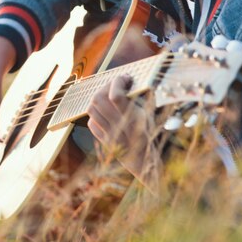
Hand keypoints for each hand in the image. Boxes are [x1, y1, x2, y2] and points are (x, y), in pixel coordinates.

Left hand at [87, 74, 160, 189]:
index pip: (116, 96)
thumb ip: (142, 98)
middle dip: (105, 87)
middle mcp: (119, 127)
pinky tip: (105, 113)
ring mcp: (109, 135)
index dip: (118, 82)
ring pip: (91, 109)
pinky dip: (96, 115)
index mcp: (134, 119)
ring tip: (107, 96)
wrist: (144, 163)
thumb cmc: (150, 135)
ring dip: (98, 98)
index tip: (125, 78)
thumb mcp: (151, 115)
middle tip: (114, 85)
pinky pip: (91, 123)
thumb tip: (132, 80)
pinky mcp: (103, 141)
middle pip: (99, 99)